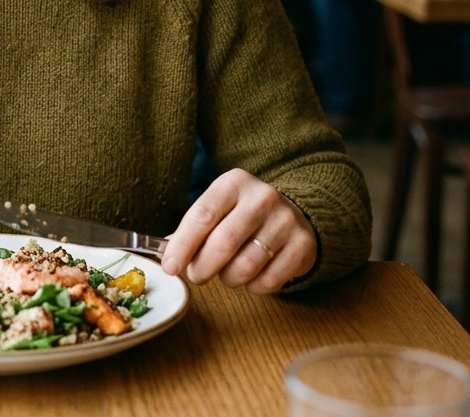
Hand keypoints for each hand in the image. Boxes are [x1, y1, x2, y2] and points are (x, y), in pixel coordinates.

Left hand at [160, 169, 316, 293]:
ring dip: (228, 278)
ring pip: (246, 265)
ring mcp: (285, 220)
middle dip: (203, 266)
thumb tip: (166, 254)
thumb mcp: (219, 208)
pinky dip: (253, 287)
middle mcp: (262, 197)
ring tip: (226, 274)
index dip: (183, 244)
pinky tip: (251, 277)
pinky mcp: (302, 245)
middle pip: (224, 241)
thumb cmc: (244, 214)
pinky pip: (269, 280)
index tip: (170, 266)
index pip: (202, 215)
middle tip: (197, 276)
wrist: (294, 213)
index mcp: (233, 182)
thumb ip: (194, 228)